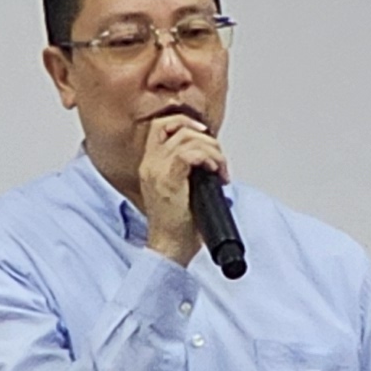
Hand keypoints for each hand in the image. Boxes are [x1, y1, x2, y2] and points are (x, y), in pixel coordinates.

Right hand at [133, 112, 227, 266]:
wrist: (170, 248)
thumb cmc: (178, 226)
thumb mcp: (181, 190)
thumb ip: (188, 169)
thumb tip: (212, 157)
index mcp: (150, 165)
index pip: (161, 125)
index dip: (185, 122)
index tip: (205, 134)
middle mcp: (150, 164)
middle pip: (177, 127)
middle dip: (207, 139)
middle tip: (218, 161)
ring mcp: (156, 172)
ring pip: (187, 138)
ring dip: (213, 151)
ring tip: (220, 170)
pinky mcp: (167, 181)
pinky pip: (189, 154)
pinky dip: (209, 158)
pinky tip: (216, 172)